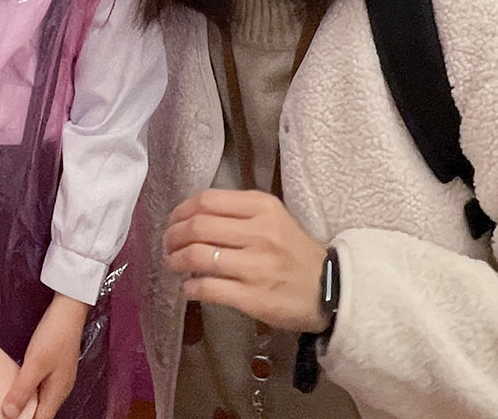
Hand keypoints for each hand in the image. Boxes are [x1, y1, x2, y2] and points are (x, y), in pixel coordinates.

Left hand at [1, 294, 87, 418]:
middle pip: (42, 412)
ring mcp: (59, 377)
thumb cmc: (56, 334)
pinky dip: (29, 390)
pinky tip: (18, 383)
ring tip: (8, 401)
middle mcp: (61, 388)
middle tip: (4, 411)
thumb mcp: (35, 363)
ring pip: (41, 399)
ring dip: (26, 403)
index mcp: (58, 393)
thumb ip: (22, 389)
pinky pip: (41, 386)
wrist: (69, 310)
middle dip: (24, 415)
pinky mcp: (55, 366)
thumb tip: (8, 413)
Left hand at [164, 189, 330, 333]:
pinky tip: (189, 288)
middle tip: (168, 244)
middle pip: (197, 226)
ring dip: (176, 261)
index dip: (181, 210)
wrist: (330, 289)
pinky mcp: (253, 297)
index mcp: (262, 208)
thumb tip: (192, 217)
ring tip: (174, 264)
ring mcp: (255, 266)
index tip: (174, 221)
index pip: (207, 200)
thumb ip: (239, 213)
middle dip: (173, 236)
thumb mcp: (275, 219)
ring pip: (198, 256)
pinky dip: (190, 288)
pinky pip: (208, 288)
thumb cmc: (296, 252)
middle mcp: (258, 233)